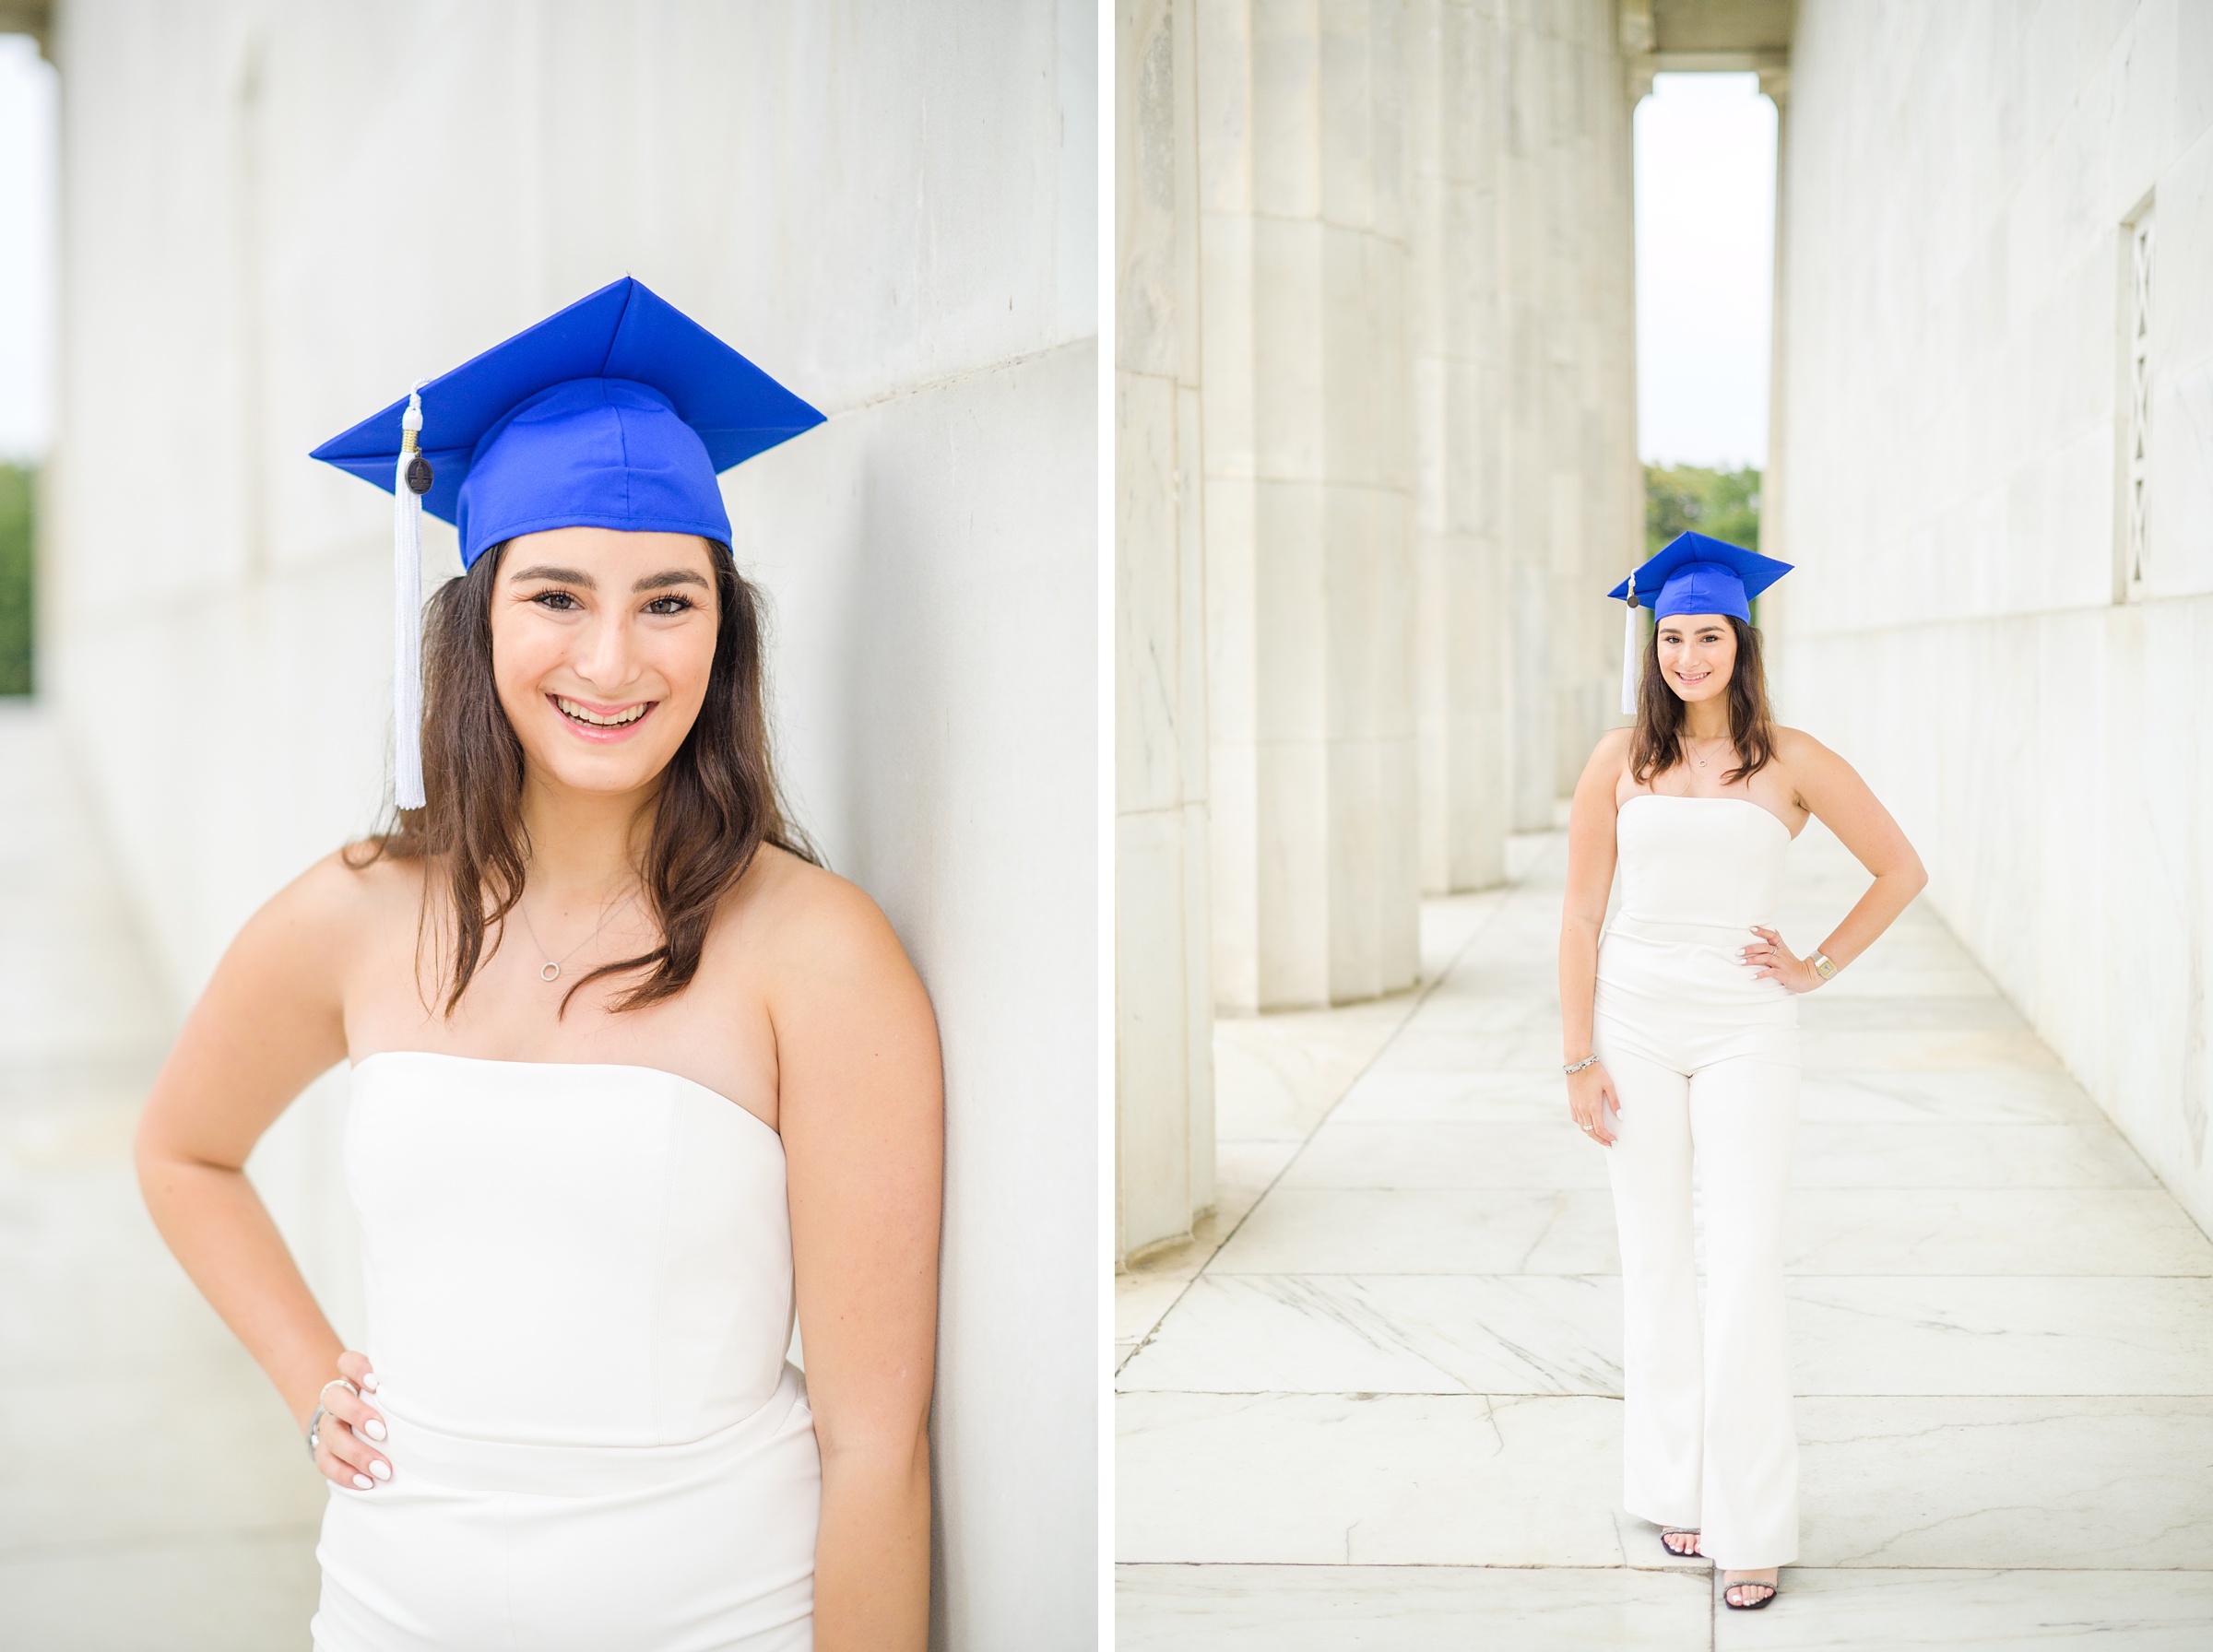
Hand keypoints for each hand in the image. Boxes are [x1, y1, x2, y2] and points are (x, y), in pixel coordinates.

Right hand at [310, 1350, 391, 1490]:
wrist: (352, 1420)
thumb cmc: (385, 1404)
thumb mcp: (392, 1391)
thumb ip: (403, 1389)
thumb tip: (440, 1393)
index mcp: (353, 1378)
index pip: (347, 1362)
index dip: (357, 1370)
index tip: (376, 1383)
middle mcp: (337, 1400)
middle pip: (335, 1398)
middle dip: (357, 1414)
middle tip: (382, 1432)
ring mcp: (327, 1425)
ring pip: (331, 1434)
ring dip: (356, 1452)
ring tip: (382, 1469)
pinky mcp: (323, 1450)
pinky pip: (326, 1462)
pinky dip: (345, 1473)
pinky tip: (365, 1482)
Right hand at [1566, 1060, 1619, 1146]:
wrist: (1577, 1062)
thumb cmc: (1595, 1072)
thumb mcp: (1608, 1085)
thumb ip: (1615, 1102)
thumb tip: (1620, 1116)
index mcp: (1592, 1106)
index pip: (1600, 1129)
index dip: (1607, 1137)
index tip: (1613, 1140)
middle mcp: (1582, 1109)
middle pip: (1590, 1132)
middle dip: (1600, 1140)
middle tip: (1608, 1144)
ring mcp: (1576, 1106)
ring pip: (1582, 1127)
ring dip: (1591, 1134)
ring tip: (1599, 1136)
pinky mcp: (1571, 1102)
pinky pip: (1576, 1119)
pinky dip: (1582, 1125)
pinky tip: (1587, 1124)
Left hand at [1741, 926, 1820, 992]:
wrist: (1808, 976)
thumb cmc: (1792, 965)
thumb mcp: (1784, 952)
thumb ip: (1773, 945)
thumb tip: (1762, 936)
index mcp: (1780, 947)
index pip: (1772, 935)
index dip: (1763, 931)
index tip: (1751, 929)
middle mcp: (1780, 954)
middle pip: (1765, 947)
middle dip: (1751, 948)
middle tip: (1738, 952)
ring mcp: (1782, 963)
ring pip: (1766, 958)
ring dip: (1752, 960)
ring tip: (1741, 962)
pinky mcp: (1783, 974)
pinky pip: (1771, 972)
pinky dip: (1761, 974)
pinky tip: (1752, 976)